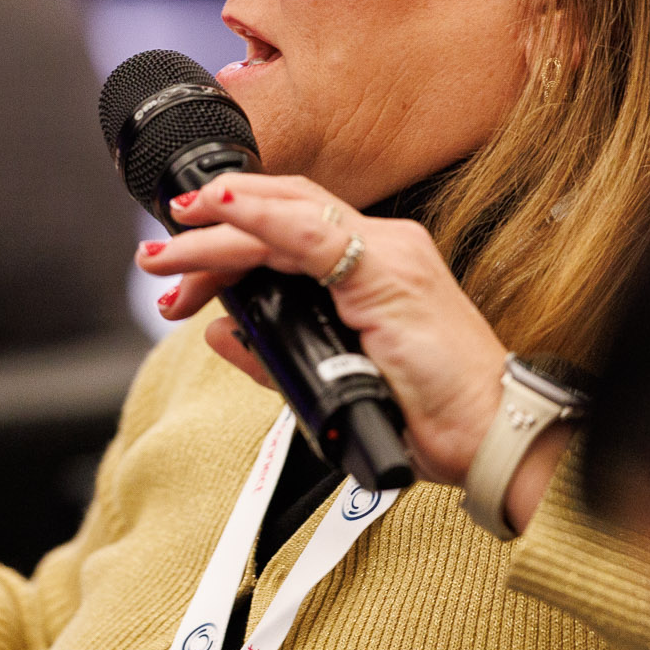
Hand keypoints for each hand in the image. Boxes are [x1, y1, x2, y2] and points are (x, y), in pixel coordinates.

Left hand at [138, 174, 571, 527]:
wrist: (492, 437)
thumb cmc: (431, 414)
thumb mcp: (334, 382)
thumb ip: (275, 357)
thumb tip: (221, 332)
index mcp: (374, 266)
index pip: (287, 231)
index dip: (227, 241)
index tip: (182, 273)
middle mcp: (384, 247)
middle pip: (279, 215)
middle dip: (209, 234)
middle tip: (157, 261)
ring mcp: (389, 254)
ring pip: (285, 217)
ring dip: (216, 231)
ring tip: (167, 253)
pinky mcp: (389, 273)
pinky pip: (312, 232)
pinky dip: (259, 217)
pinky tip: (219, 213)